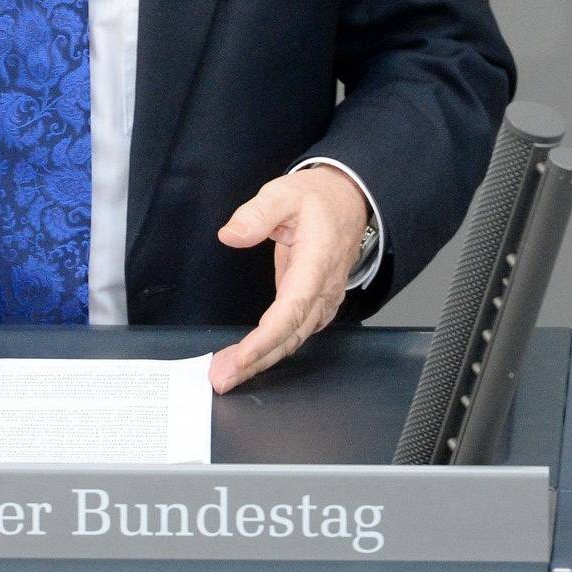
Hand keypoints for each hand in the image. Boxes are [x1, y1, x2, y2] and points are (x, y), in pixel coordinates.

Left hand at [208, 167, 369, 393]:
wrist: (349, 199)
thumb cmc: (319, 198)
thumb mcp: (284, 193)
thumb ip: (256, 214)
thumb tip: (230, 235)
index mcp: (316, 263)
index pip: (293, 309)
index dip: (268, 337)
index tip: (243, 356)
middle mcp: (323, 288)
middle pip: (291, 335)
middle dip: (257, 361)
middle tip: (222, 378)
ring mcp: (323, 299)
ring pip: (293, 339)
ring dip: (262, 360)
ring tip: (228, 374)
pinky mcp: (317, 303)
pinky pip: (296, 333)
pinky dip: (273, 350)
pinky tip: (251, 360)